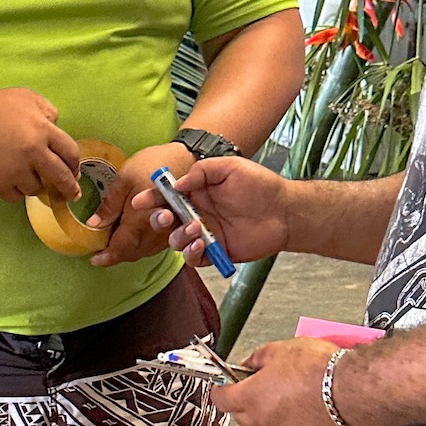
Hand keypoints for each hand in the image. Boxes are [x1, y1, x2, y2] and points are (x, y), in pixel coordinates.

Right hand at [0, 89, 79, 203]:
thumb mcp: (22, 96)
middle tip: (71, 194)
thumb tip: (56, 125)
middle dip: (68, 188)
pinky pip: (16, 196)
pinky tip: (4, 177)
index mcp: (41, 129)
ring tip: (20, 173)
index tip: (75, 172)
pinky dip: (13, 189)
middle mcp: (33, 152)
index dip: (74, 164)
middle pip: (61, 177)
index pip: (70, 152)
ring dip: (33, 183)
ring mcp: (16, 171)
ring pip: (37, 188)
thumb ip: (45, 109)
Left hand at [88, 141, 189, 265]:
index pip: (120, 249)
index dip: (106, 257)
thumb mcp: (123, 180)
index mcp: (140, 223)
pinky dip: (141, 245)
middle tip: (101, 252)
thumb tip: (94, 225)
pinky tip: (133, 236)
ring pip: (143, 251)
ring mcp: (167, 232)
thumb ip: (109, 206)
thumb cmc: (154, 164)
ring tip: (115, 244)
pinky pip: (154, 245)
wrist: (186, 158)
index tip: (94, 259)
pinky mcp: (174, 229)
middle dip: (115, 255)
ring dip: (128, 251)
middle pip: (131, 254)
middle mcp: (155, 233)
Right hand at [128, 156, 293, 265]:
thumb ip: (202, 171)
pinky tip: (200, 243)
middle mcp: (197, 213)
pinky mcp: (215, 252)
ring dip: (179, 236)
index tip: (140, 200)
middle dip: (159, 219)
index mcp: (197, 192)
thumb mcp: (229, 167)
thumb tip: (177, 183)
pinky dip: (191, 253)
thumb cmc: (260, 185)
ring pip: (177, 241)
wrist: (285, 210)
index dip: (151, 198)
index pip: (167, 196)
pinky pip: (193, 259)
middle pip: (166, 221)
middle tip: (165, 217)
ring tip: (196, 227)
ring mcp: (205, 234)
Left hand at [211, 339, 354, 425]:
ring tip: (301, 394)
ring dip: (279, 413)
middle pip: (244, 416)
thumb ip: (259, 358)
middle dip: (248, 403)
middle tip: (262, 387)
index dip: (221, 390)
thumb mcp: (283, 349)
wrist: (357, 390)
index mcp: (254, 397)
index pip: (221, 399)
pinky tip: (316, 409)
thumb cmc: (323, 369)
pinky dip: (301, 424)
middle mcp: (267, 421)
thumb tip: (250, 364)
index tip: (223, 386)